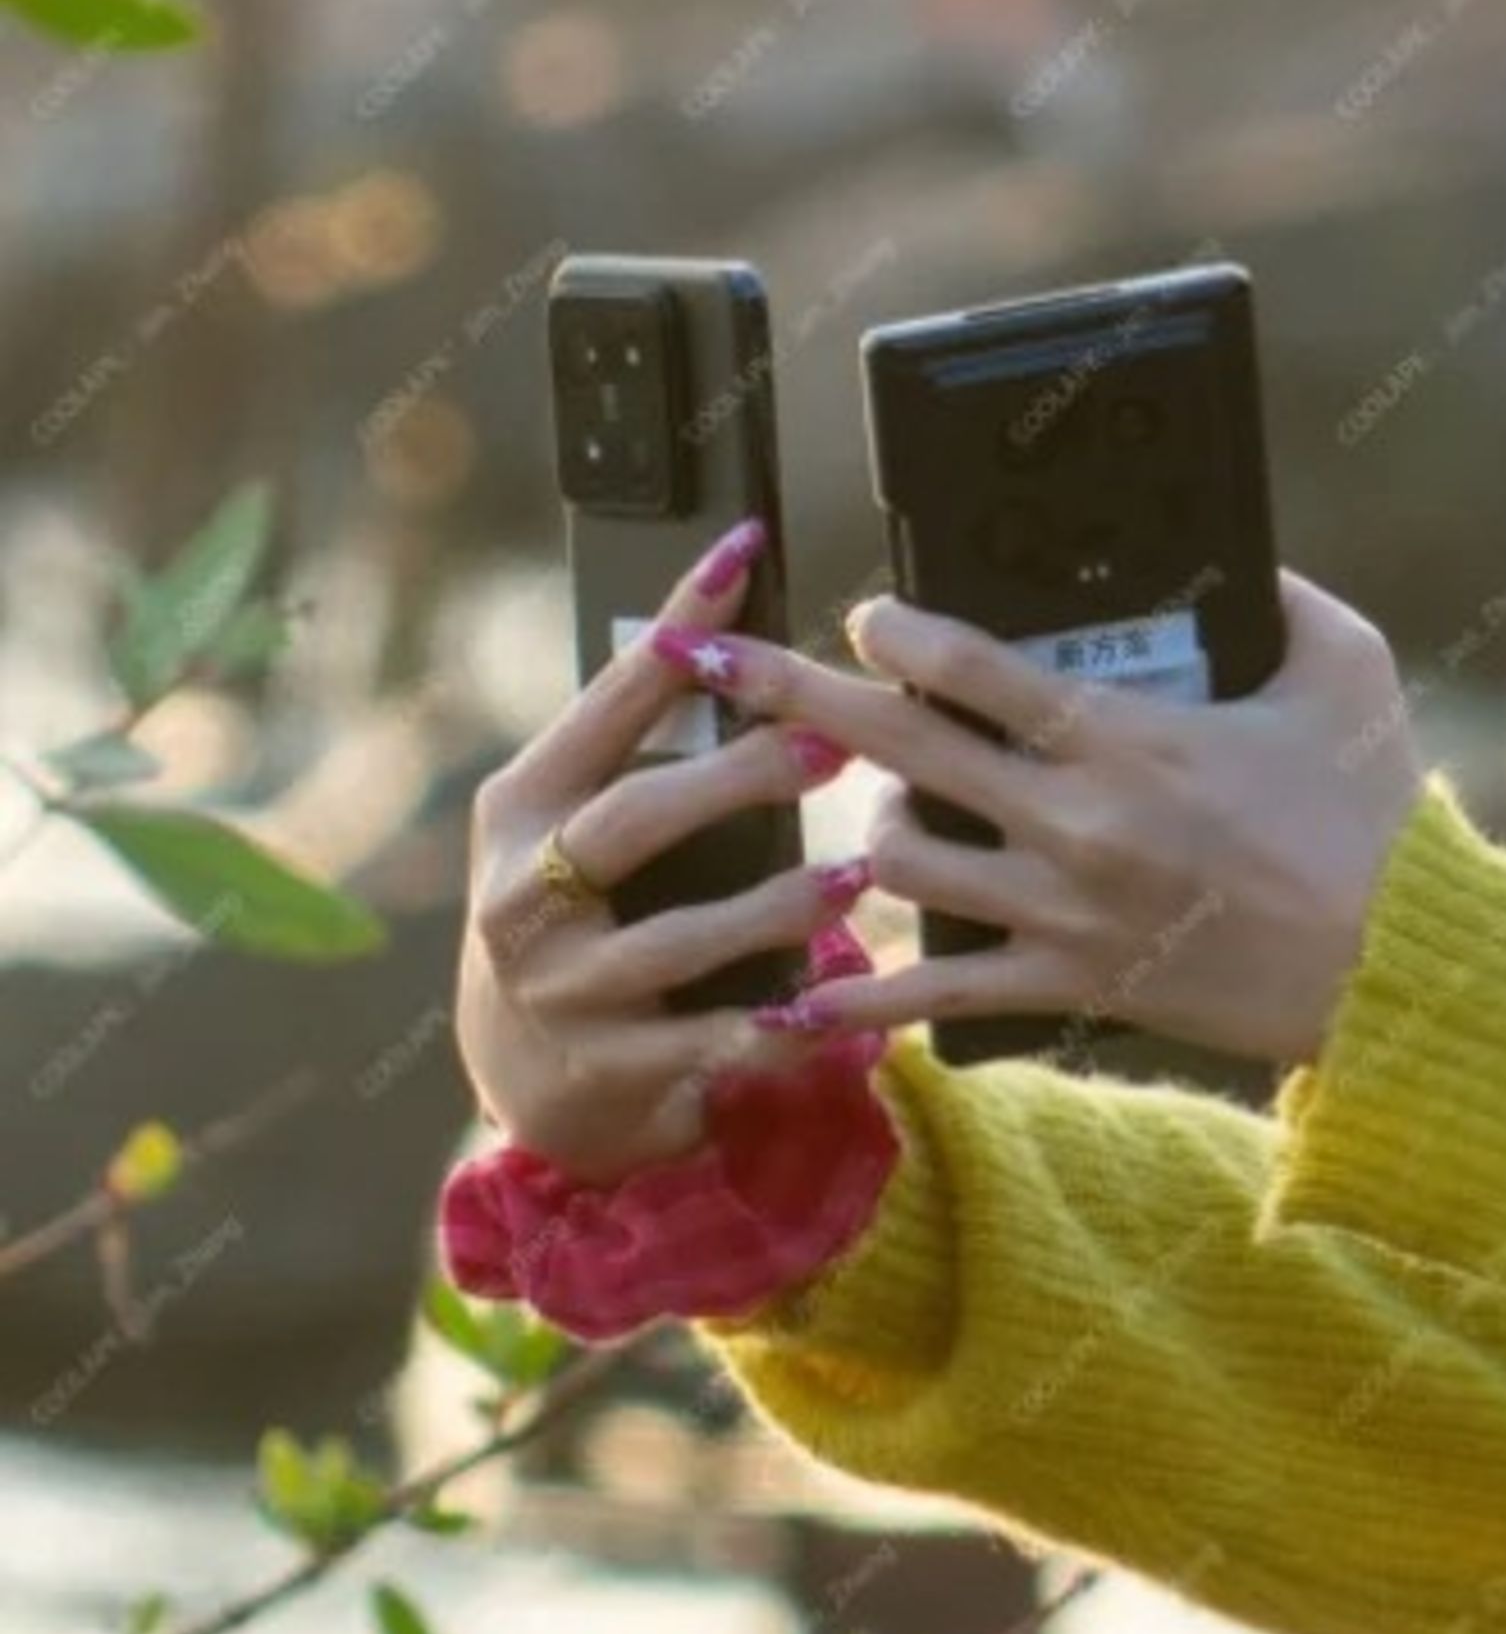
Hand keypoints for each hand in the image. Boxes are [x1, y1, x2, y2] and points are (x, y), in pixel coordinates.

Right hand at [456, 519, 868, 1180]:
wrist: (525, 1078)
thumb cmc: (575, 916)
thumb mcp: (573, 829)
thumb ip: (637, 753)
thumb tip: (739, 635)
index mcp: (522, 807)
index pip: (606, 701)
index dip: (678, 628)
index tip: (744, 555)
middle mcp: (524, 895)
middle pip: (634, 819)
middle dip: (737, 777)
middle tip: (833, 744)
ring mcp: (563, 990)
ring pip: (680, 941)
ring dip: (776, 907)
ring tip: (855, 877)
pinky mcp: (610, 1071)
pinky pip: (714, 1044)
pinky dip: (781, 1024)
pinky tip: (838, 1006)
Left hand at [652, 570, 1422, 1073]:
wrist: (1395, 967)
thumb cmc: (1374, 814)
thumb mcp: (1347, 672)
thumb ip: (1283, 600)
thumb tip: (1239, 555)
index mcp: (1126, 736)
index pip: (975, 667)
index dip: (898, 630)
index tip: (860, 611)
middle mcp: (1073, 821)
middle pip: (898, 747)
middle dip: (793, 693)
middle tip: (718, 657)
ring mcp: (1060, 909)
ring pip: (899, 864)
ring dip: (855, 832)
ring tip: (850, 811)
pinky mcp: (1066, 983)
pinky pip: (938, 994)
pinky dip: (862, 995)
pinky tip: (794, 994)